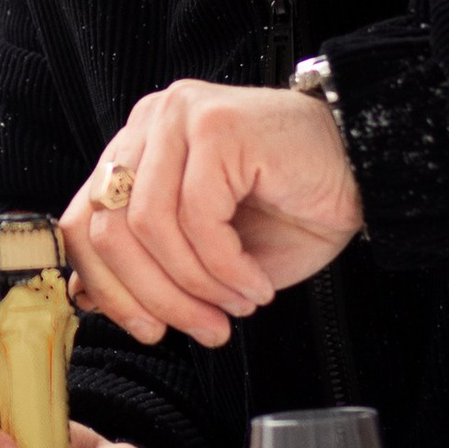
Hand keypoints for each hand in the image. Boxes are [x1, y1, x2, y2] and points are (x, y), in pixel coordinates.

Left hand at [65, 80, 361, 347]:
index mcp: (138, 148)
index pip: (84, 221)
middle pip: (108, 227)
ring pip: (150, 226)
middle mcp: (151, 123)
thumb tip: (91, 297)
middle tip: (203, 329)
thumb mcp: (209, 250)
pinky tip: (254, 283)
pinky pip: (199, 218)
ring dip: (196, 285)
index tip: (147, 329)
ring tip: (236, 305)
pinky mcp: (216, 127)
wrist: (365, 170)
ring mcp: (181, 117)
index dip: (108, 287)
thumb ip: (150, 264)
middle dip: (154, 296)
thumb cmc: (291, 206)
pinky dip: (226, 267)